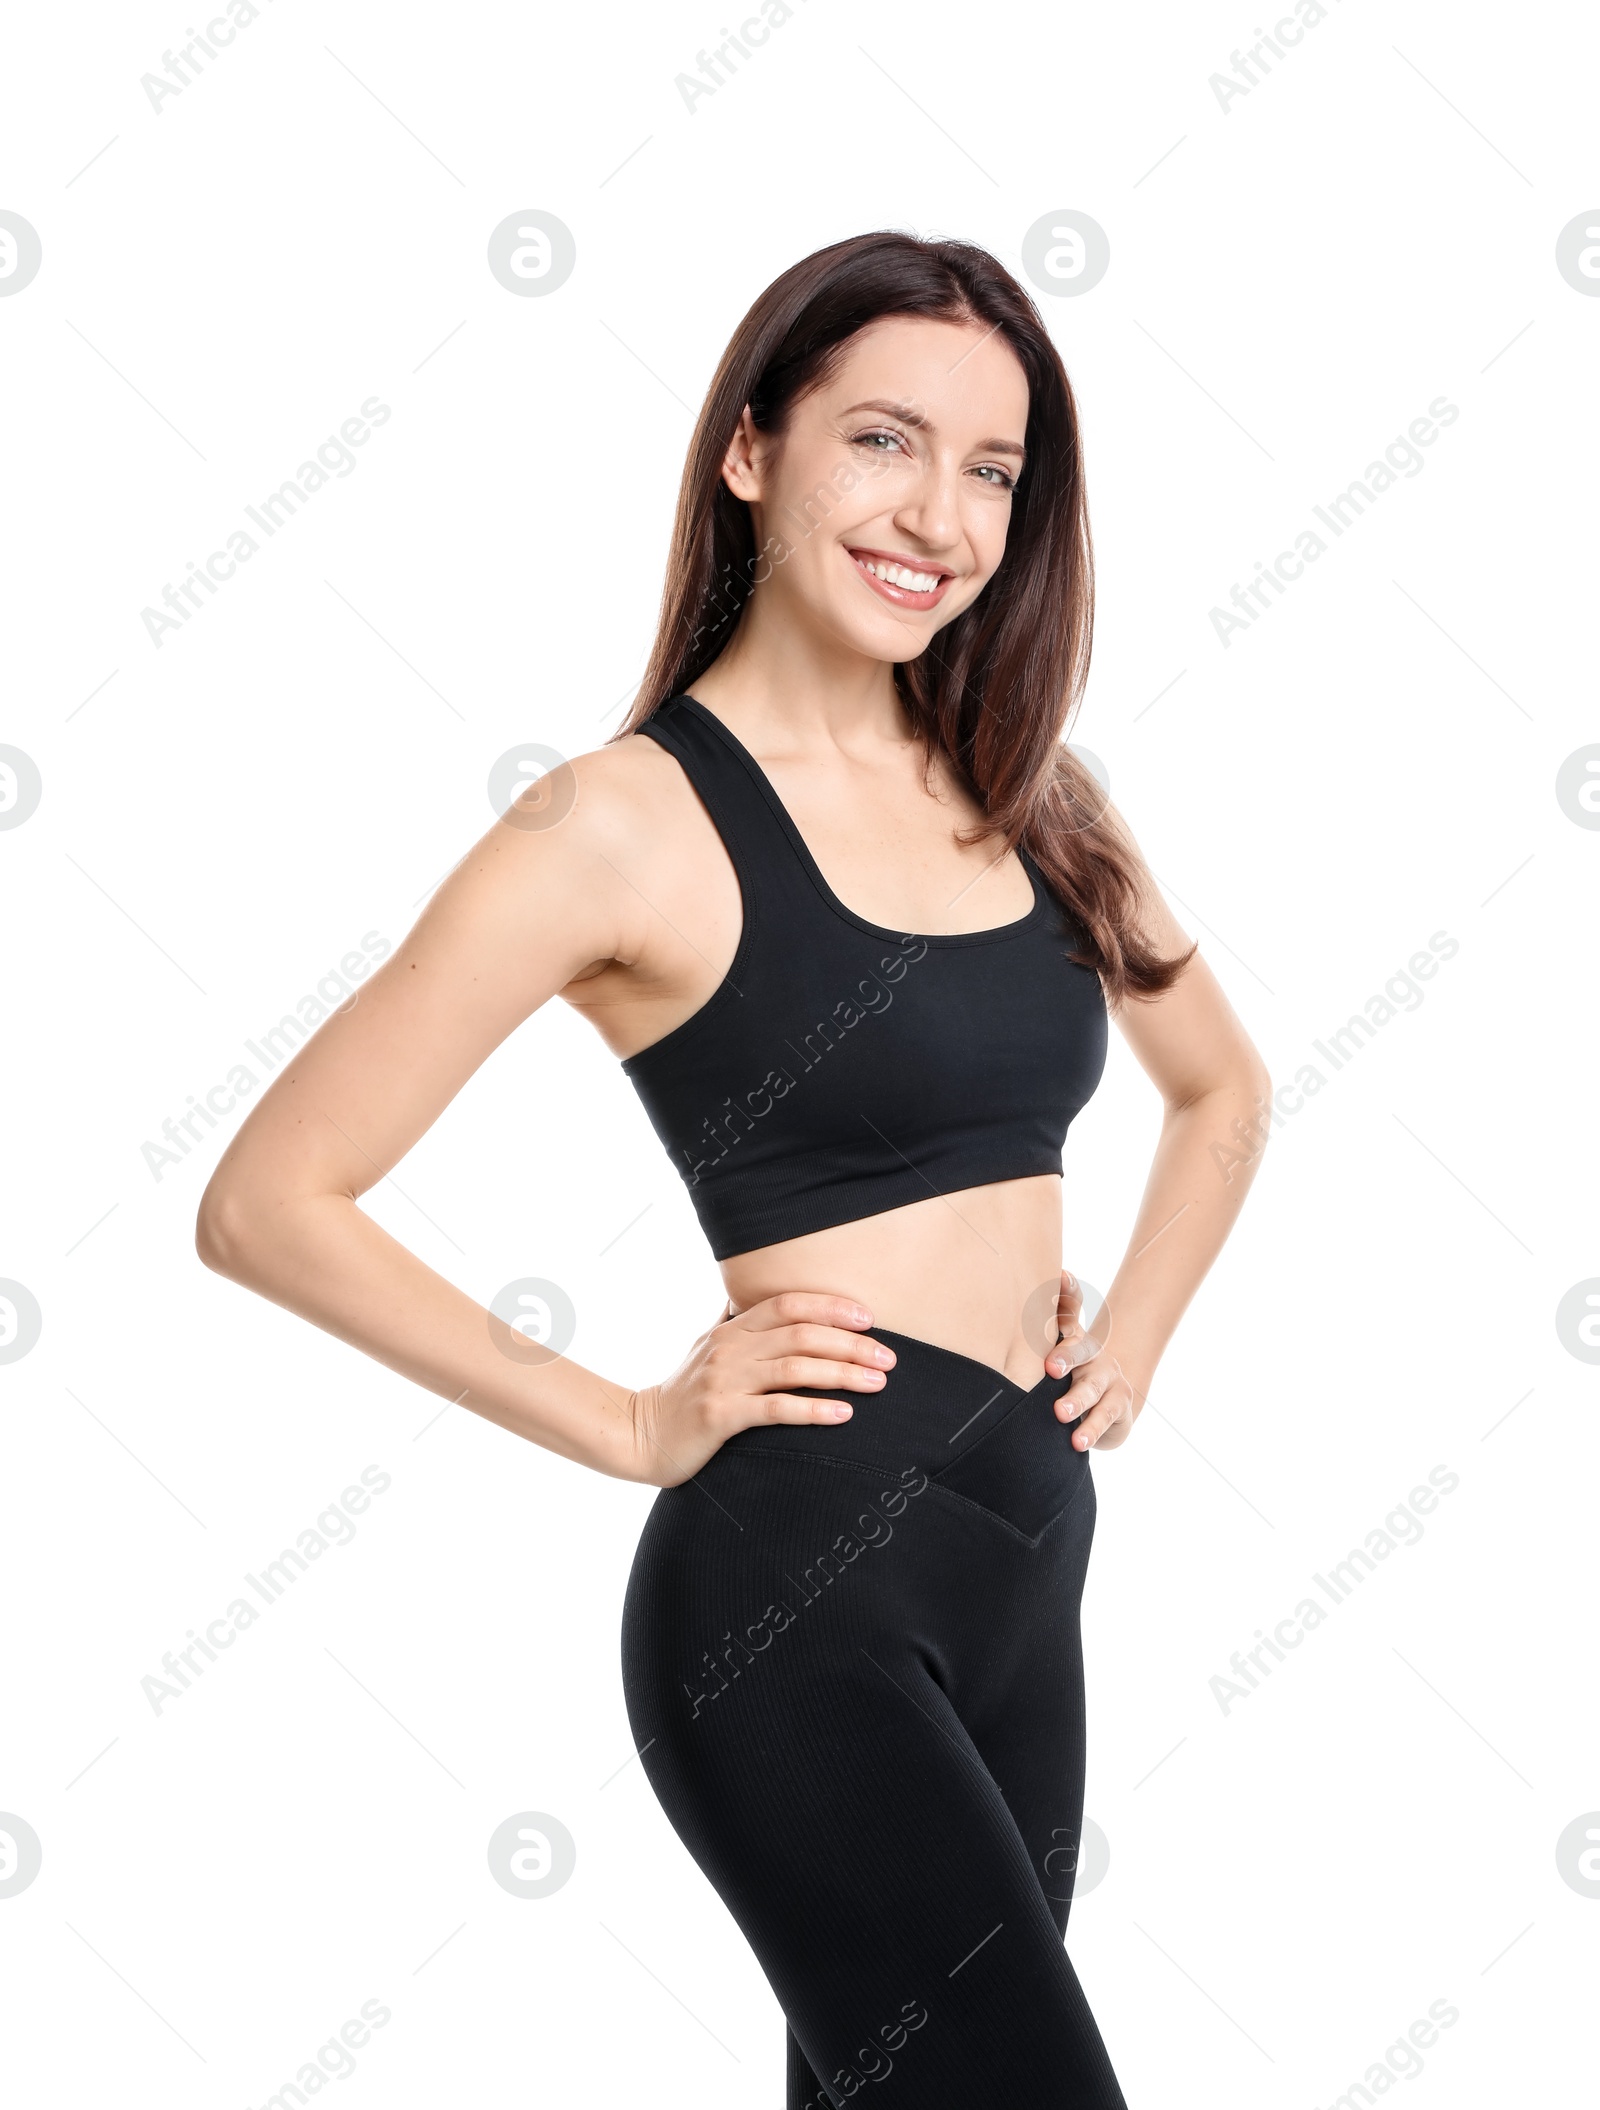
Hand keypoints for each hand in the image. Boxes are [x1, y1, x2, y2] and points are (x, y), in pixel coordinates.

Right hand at [625, 1293, 894, 1486]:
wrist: (640, 1434)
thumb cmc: (681, 1393)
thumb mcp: (705, 1348)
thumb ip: (733, 1323)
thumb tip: (749, 1296)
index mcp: (730, 1328)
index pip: (788, 1304)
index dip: (831, 1306)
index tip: (869, 1318)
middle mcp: (729, 1348)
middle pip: (801, 1334)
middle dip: (851, 1344)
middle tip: (889, 1357)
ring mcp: (724, 1381)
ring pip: (794, 1368)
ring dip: (842, 1374)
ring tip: (877, 1383)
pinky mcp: (721, 1416)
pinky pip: (776, 1409)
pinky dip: (814, 1410)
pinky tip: (843, 1414)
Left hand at [1043, 1270, 1138, 1451]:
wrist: (1108, 1405)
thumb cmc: (1064, 1379)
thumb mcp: (1047, 1358)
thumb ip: (1026, 1345)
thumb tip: (986, 1325)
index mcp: (1069, 1336)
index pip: (1069, 1309)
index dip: (1067, 1292)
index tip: (1061, 1275)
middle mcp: (1091, 1350)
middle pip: (1081, 1347)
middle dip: (1066, 1355)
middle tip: (1050, 1368)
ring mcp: (1109, 1374)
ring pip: (1093, 1385)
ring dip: (1077, 1400)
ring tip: (1061, 1414)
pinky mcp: (1122, 1402)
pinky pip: (1107, 1415)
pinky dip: (1091, 1429)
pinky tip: (1077, 1441)